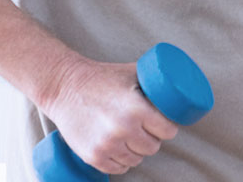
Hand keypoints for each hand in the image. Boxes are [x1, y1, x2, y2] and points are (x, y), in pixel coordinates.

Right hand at [41, 57, 179, 173]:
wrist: (64, 87)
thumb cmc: (102, 77)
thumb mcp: (132, 73)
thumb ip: (153, 81)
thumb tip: (178, 86)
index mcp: (136, 109)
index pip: (168, 131)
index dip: (169, 127)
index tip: (165, 124)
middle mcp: (123, 129)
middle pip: (153, 147)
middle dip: (153, 138)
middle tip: (147, 129)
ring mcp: (106, 145)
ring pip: (136, 160)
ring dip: (137, 151)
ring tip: (132, 138)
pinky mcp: (92, 156)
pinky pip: (117, 169)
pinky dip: (121, 162)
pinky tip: (121, 150)